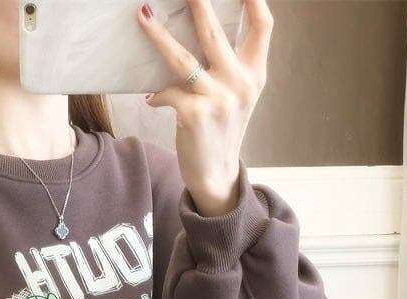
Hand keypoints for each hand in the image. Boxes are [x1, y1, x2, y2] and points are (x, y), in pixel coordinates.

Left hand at [137, 0, 272, 215]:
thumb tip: (202, 31)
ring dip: (159, 37)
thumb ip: (230, 67)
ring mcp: (219, 100)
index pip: (263, 26)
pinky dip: (157, 94)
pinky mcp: (195, 116)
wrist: (216, 174)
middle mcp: (241, 84)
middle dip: (198, 5)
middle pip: (216, 34)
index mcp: (255, 74)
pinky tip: (151, 98)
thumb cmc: (221, 130)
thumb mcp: (237, 97)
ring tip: (143, 16)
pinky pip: (168, 92)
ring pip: (183, 60)